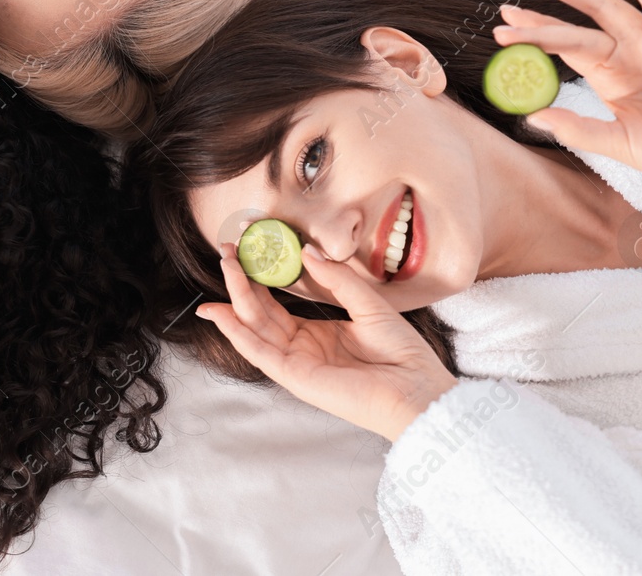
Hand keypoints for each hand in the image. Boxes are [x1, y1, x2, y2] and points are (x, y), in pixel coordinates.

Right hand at [197, 243, 454, 440]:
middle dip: (240, 281)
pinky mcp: (296, 378)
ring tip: (225, 265)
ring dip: (235, 298)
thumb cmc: (401, 353)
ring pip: (253, 328)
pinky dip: (238, 333)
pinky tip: (223, 313)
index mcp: (317, 333)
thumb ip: (337, 279)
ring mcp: (296, 363)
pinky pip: (259, 353)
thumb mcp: (368, 304)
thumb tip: (307, 250)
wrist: (418, 391)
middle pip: (259, 312)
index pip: (275, 303)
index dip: (259, 276)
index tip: (246, 249)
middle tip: (226, 250)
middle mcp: (301, 348)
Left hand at [494, 0, 641, 195]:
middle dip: (542, 11)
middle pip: (577, 23)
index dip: (535, 38)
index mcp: (611, 77)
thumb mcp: (617, 143)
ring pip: (604, 5)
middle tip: (504, 3)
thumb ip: (577, 129)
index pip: (565, 49)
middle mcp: (628, 53)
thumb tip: (532, 116)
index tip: (501, 31)